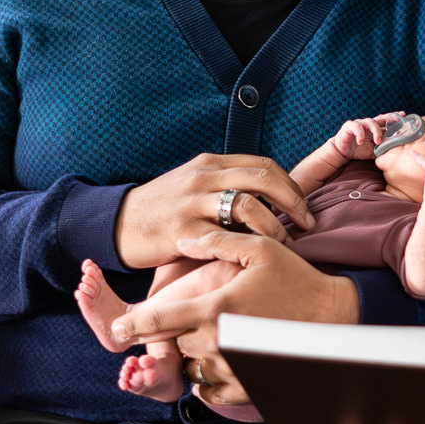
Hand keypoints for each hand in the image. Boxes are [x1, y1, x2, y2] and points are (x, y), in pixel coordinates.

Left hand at [107, 231, 358, 407]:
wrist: (336, 319)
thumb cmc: (298, 281)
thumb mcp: (260, 250)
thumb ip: (217, 243)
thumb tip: (183, 238)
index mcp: (214, 308)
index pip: (158, 320)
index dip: (131, 324)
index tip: (115, 328)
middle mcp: (217, 342)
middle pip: (175, 342)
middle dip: (180, 332)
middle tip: (201, 318)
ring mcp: (231, 368)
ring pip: (192, 364)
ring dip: (196, 353)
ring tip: (219, 335)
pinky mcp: (246, 387)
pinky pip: (211, 389)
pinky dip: (210, 377)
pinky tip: (227, 359)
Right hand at [114, 153, 313, 268]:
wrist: (116, 223)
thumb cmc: (162, 209)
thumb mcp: (194, 185)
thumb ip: (226, 185)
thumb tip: (269, 198)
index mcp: (210, 164)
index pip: (264, 165)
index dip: (291, 186)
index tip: (304, 207)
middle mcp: (203, 177)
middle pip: (263, 179)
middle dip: (293, 202)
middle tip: (307, 225)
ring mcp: (191, 202)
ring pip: (247, 206)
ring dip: (273, 227)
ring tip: (283, 245)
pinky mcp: (181, 230)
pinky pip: (222, 237)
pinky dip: (243, 247)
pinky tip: (253, 259)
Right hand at [331, 113, 401, 160]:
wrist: (343, 153)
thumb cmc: (359, 151)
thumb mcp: (374, 151)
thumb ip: (383, 148)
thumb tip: (397, 149)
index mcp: (375, 128)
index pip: (387, 122)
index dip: (395, 118)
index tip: (404, 115)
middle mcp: (368, 124)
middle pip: (381, 118)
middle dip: (390, 117)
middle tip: (398, 118)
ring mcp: (359, 124)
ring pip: (370, 122)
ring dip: (376, 131)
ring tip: (378, 141)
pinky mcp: (349, 126)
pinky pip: (356, 127)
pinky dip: (360, 134)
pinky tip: (360, 141)